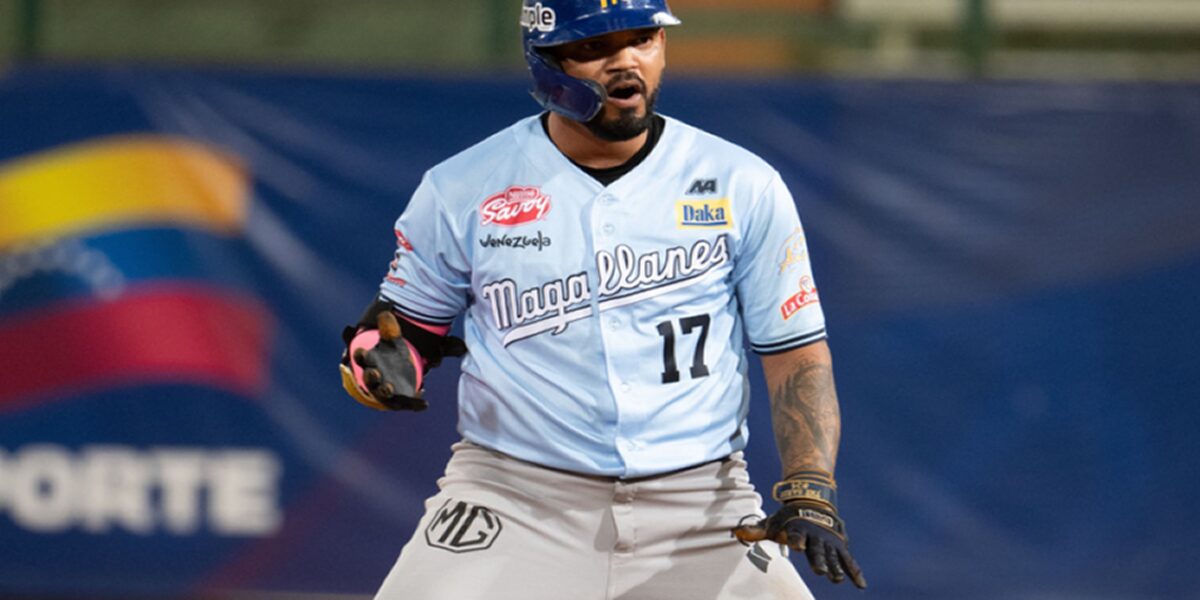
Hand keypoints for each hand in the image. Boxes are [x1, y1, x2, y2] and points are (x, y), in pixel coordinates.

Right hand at [339, 312, 425, 410]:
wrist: (399, 369)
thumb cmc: (391, 354)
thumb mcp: (393, 341)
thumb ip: (390, 329)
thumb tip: (385, 314)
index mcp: (371, 361)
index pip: (362, 358)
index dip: (360, 356)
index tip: (361, 352)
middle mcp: (375, 378)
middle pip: (370, 378)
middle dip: (371, 376)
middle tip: (374, 372)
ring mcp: (386, 390)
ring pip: (383, 393)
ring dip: (385, 391)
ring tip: (390, 387)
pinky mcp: (400, 399)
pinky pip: (406, 404)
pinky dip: (414, 405)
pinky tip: (425, 404)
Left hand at [733, 473, 866, 588]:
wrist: (811, 500)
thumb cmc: (788, 518)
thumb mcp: (772, 523)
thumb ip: (756, 530)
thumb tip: (736, 532)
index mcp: (797, 529)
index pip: (796, 536)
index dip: (796, 540)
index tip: (797, 546)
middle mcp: (815, 535)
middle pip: (817, 549)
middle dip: (819, 559)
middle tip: (821, 571)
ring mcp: (829, 541)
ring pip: (833, 556)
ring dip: (836, 567)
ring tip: (836, 579)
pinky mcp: (840, 546)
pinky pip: (848, 560)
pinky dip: (855, 571)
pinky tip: (860, 585)